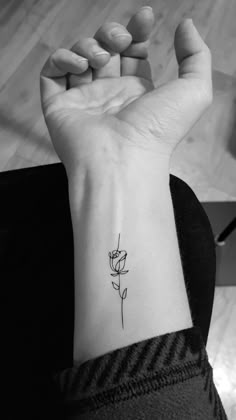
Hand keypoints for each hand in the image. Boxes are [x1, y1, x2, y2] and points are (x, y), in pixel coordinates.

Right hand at [40, 6, 212, 179]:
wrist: (124, 160)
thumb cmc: (158, 131)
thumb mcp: (194, 91)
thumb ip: (196, 56)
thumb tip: (186, 26)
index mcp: (138, 93)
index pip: (133, 54)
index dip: (137, 33)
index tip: (144, 18)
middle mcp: (110, 96)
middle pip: (106, 51)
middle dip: (112, 34)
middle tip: (120, 39)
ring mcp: (84, 101)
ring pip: (79, 58)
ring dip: (89, 45)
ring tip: (101, 58)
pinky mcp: (59, 107)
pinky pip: (51, 74)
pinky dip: (62, 59)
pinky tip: (80, 65)